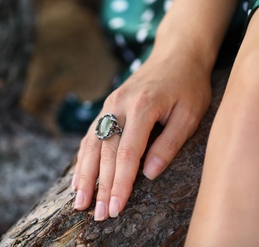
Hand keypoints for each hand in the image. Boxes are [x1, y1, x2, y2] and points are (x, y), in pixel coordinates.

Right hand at [72, 50, 211, 220]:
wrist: (175, 55)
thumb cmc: (187, 85)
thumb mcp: (189, 114)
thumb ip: (168, 144)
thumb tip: (148, 174)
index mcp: (141, 107)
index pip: (126, 154)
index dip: (120, 184)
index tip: (115, 208)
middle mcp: (118, 106)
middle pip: (105, 153)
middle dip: (100, 186)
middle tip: (95, 214)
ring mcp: (109, 105)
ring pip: (91, 145)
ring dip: (85, 175)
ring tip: (78, 200)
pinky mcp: (106, 107)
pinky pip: (90, 135)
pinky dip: (83, 158)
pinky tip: (78, 175)